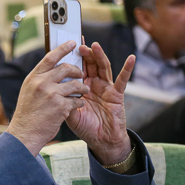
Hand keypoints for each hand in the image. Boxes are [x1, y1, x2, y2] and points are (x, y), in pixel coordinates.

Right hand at [6, 40, 87, 155]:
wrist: (25, 133)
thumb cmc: (28, 114)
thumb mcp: (29, 92)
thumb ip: (40, 80)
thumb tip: (55, 69)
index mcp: (33, 78)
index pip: (50, 57)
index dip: (63, 48)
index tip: (73, 43)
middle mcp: (41, 83)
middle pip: (66, 68)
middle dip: (77, 71)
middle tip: (81, 75)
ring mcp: (51, 94)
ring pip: (75, 84)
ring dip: (82, 87)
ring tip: (82, 92)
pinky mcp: (60, 106)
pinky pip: (77, 99)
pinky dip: (79, 102)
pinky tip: (77, 105)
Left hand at [66, 42, 133, 164]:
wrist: (101, 140)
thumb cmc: (86, 127)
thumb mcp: (70, 114)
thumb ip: (64, 102)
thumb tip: (53, 93)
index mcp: (81, 87)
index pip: (77, 68)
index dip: (73, 58)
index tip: (66, 46)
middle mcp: (94, 84)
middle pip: (90, 64)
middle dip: (85, 53)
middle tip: (79, 43)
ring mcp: (106, 88)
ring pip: (103, 68)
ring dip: (99, 56)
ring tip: (94, 46)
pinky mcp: (117, 94)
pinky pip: (123, 80)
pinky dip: (127, 69)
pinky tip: (131, 59)